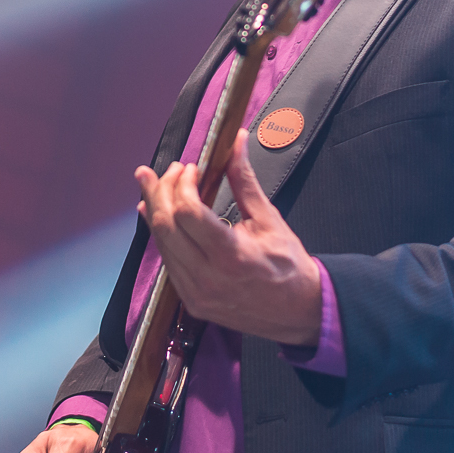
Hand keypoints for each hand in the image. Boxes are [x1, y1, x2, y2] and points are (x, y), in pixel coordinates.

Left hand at [135, 130, 321, 344]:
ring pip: (161, 244)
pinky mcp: (191, 301)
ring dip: (155, 210)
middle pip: (165, 226)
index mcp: (231, 255)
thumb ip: (244, 180)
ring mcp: (196, 293)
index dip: (183, 184)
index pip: (188, 213)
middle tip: (169, 169)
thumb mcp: (269, 219)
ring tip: (157, 184)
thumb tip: (236, 142)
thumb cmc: (288, 264)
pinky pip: (168, 262)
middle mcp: (207, 277)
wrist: (298, 310)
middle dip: (160, 190)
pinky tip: (156, 214)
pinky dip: (161, 235)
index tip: (192, 168)